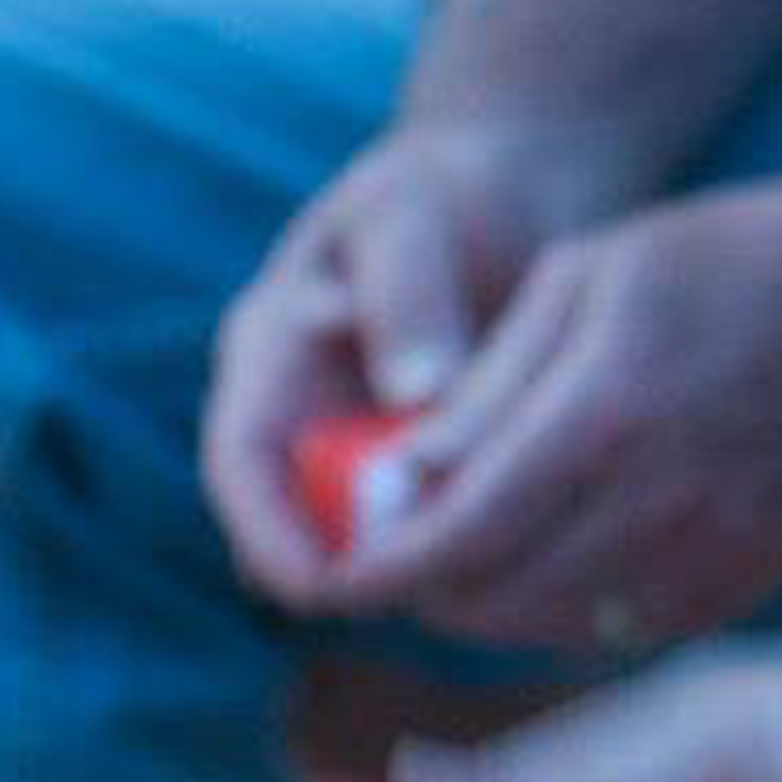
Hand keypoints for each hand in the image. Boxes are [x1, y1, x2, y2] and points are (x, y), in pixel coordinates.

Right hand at [201, 109, 619, 606]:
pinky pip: (442, 519)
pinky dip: (475, 540)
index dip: (268, 535)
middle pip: (305, 523)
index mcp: (270, 355)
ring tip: (497, 590)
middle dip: (357, 573)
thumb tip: (416, 395)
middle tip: (437, 603)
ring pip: (376, 535)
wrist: (518, 178)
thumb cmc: (446, 183)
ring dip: (424, 567)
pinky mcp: (437, 453)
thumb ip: (406, 296)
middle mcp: (309, 409)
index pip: (239, 467)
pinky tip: (542, 557)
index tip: (324, 587)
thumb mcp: (411, 219)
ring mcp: (371, 436)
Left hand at [317, 167, 781, 658]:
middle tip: (396, 563)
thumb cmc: (714, 263)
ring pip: (560, 626)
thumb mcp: (577, 280)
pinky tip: (562, 570)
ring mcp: (715, 545)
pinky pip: (637, 630)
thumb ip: (484, 389)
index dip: (376, 571)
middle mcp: (657, 498)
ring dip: (494, 608)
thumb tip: (395, 483)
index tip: (331, 576)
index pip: (454, 535)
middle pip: (497, 597)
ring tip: (470, 566)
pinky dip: (575, 615)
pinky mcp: (756, 570)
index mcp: (600, 414)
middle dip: (425, 591)